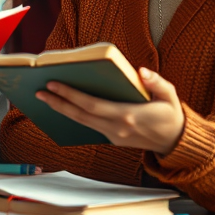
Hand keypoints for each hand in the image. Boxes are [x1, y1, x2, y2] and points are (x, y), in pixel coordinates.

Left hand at [35, 67, 185, 154]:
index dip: (71, 95)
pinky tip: (62, 107)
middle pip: (81, 115)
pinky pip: (89, 126)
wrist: (176, 143)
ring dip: (62, 110)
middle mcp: (117, 128)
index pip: (92, 105)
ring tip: (44, 98)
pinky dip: (74, 116)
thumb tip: (141, 71)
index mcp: (128, 116)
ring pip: (82, 122)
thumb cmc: (171, 115)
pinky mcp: (113, 138)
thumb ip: (157, 82)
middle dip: (58, 103)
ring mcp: (114, 136)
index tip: (53, 85)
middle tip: (38, 91)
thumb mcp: (170, 96)